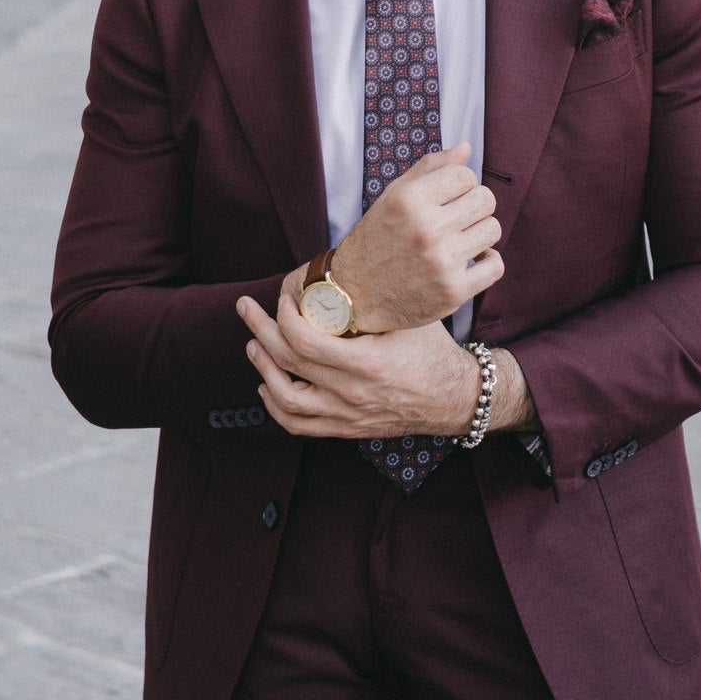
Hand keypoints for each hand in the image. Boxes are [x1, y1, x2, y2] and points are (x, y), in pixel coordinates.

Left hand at [238, 288, 479, 437]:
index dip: (284, 318)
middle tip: (246, 308)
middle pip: (288, 365)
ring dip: (262, 369)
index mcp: (366, 364)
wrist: (454, 398)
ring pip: (286, 400)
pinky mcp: (346, 428)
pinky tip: (266, 384)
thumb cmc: (432, 349)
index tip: (283, 299)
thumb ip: (373, 301)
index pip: (305, 343)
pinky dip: (275, 406)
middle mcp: (352, 394)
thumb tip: (337, 270)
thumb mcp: (408, 318)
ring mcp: (347, 415)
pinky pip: (299, 425)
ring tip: (253, 345)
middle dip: (260, 331)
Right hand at [326, 143, 503, 333]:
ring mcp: (442, 262)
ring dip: (480, 232)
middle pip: (485, 200)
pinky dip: (487, 261)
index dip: (461, 184)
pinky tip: (471, 260)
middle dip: (474, 205)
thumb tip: (466, 148)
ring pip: (493, 229)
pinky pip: (495, 265)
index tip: (450, 197)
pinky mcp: (453, 292)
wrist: (355, 295)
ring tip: (461, 239)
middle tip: (458, 218)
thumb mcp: (393, 196)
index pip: (465, 175)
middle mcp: (426, 229)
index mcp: (410, 199)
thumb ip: (430, 168)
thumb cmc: (376, 240)